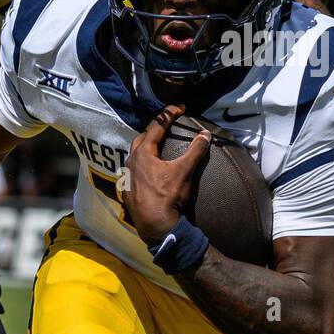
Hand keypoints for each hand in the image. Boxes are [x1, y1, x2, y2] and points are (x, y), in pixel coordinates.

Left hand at [124, 105, 211, 243]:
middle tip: (167, 126)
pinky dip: (142, 165)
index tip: (179, 108)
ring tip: (157, 147)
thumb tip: (206, 134)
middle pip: (141, 139)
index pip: (155, 126)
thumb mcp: (184, 171)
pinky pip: (133, 171)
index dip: (168, 115)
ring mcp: (127, 177)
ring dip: (145, 148)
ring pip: (134, 155)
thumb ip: (195, 151)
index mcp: (143, 154)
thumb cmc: (168, 196)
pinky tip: (150, 171)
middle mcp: (131, 162)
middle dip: (153, 130)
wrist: (156, 226)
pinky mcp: (127, 191)